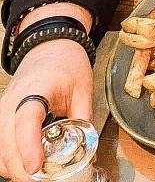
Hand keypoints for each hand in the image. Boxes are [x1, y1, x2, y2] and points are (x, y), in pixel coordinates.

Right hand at [0, 41, 92, 181]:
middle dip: (22, 168)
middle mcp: (11, 102)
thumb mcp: (84, 87)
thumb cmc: (67, 63)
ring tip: (37, 176)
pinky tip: (26, 166)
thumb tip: (86, 146)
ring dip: (14, 167)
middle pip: (6, 142)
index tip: (36, 166)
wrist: (51, 47)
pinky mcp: (1, 117)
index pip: (25, 122)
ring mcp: (2, 110)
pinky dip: (8, 159)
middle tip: (43, 180)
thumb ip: (82, 117)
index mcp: (36, 90)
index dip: (28, 147)